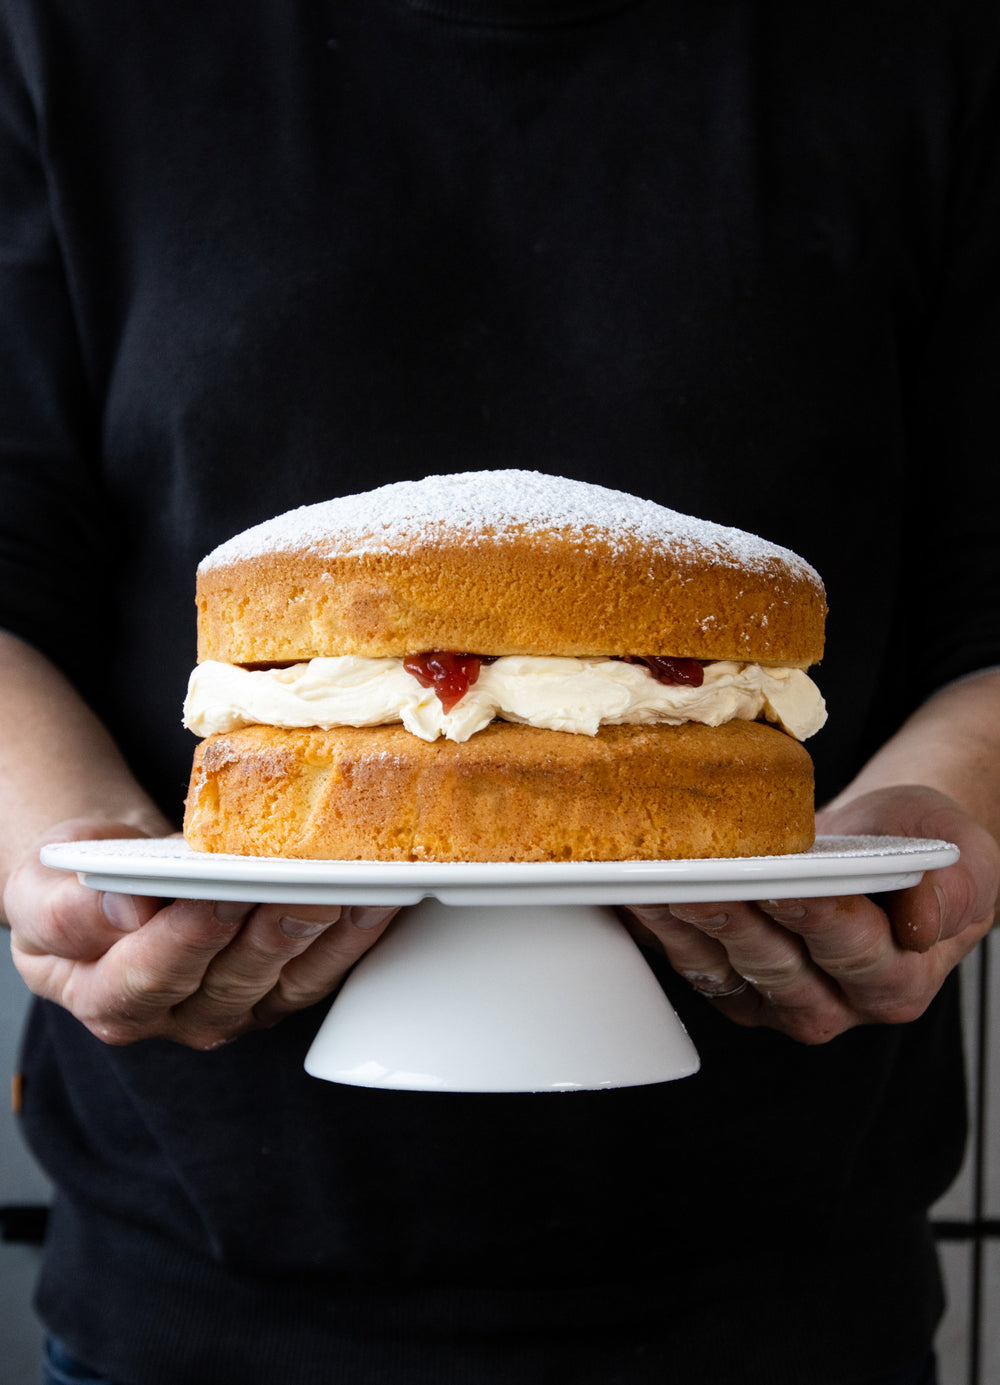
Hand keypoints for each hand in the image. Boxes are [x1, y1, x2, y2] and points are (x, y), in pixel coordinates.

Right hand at [5, 818, 397, 1049]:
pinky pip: (320, 974)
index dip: (187, 936)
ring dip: (326, 934)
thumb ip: (67, 909)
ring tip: (353, 889)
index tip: (217, 894)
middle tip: (303, 885)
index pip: (148, 974)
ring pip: (285, 983)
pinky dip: (354, 937)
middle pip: (229, 981)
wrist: (115, 884)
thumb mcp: (39, 890)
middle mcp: (175, 1017)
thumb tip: (128, 907)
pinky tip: (379, 899)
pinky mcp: (277, 993)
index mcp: (105, 997)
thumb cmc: (77, 887)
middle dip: (271, 931)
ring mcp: (233, 1010)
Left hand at [625, 786, 998, 1043]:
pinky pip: (690, 963)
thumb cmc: (917, 852)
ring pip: (724, 970)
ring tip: (650, 884)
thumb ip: (954, 889)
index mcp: (898, 982)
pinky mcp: (734, 988)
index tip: (786, 884)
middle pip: (777, 966)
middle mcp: (835, 1004)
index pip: (854, 952)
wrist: (882, 853)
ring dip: (681, 927)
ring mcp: (777, 1001)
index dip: (817, 918)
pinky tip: (634, 896)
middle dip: (732, 920)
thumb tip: (924, 918)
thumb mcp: (963, 860)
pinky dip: (660, 930)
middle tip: (695, 880)